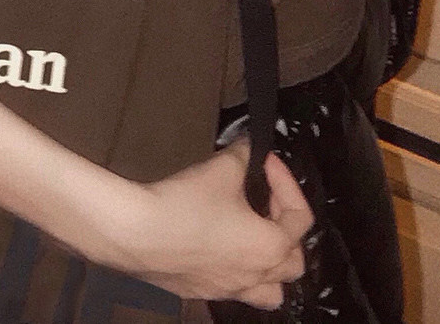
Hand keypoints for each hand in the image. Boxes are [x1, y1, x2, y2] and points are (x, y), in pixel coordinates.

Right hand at [107, 143, 311, 306]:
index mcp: (270, 247)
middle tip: (265, 202)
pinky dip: (238, 274)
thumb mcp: (222, 168)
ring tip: (255, 240)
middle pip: (294, 262)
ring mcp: (229, 289)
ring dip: (270, 267)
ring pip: (270, 292)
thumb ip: (244, 155)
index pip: (301, 217)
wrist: (138, 234)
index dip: (287, 182)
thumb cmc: (185, 205)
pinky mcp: (203, 293)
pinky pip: (235, 291)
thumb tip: (250, 147)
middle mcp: (256, 276)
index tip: (265, 162)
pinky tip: (219, 249)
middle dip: (286, 228)